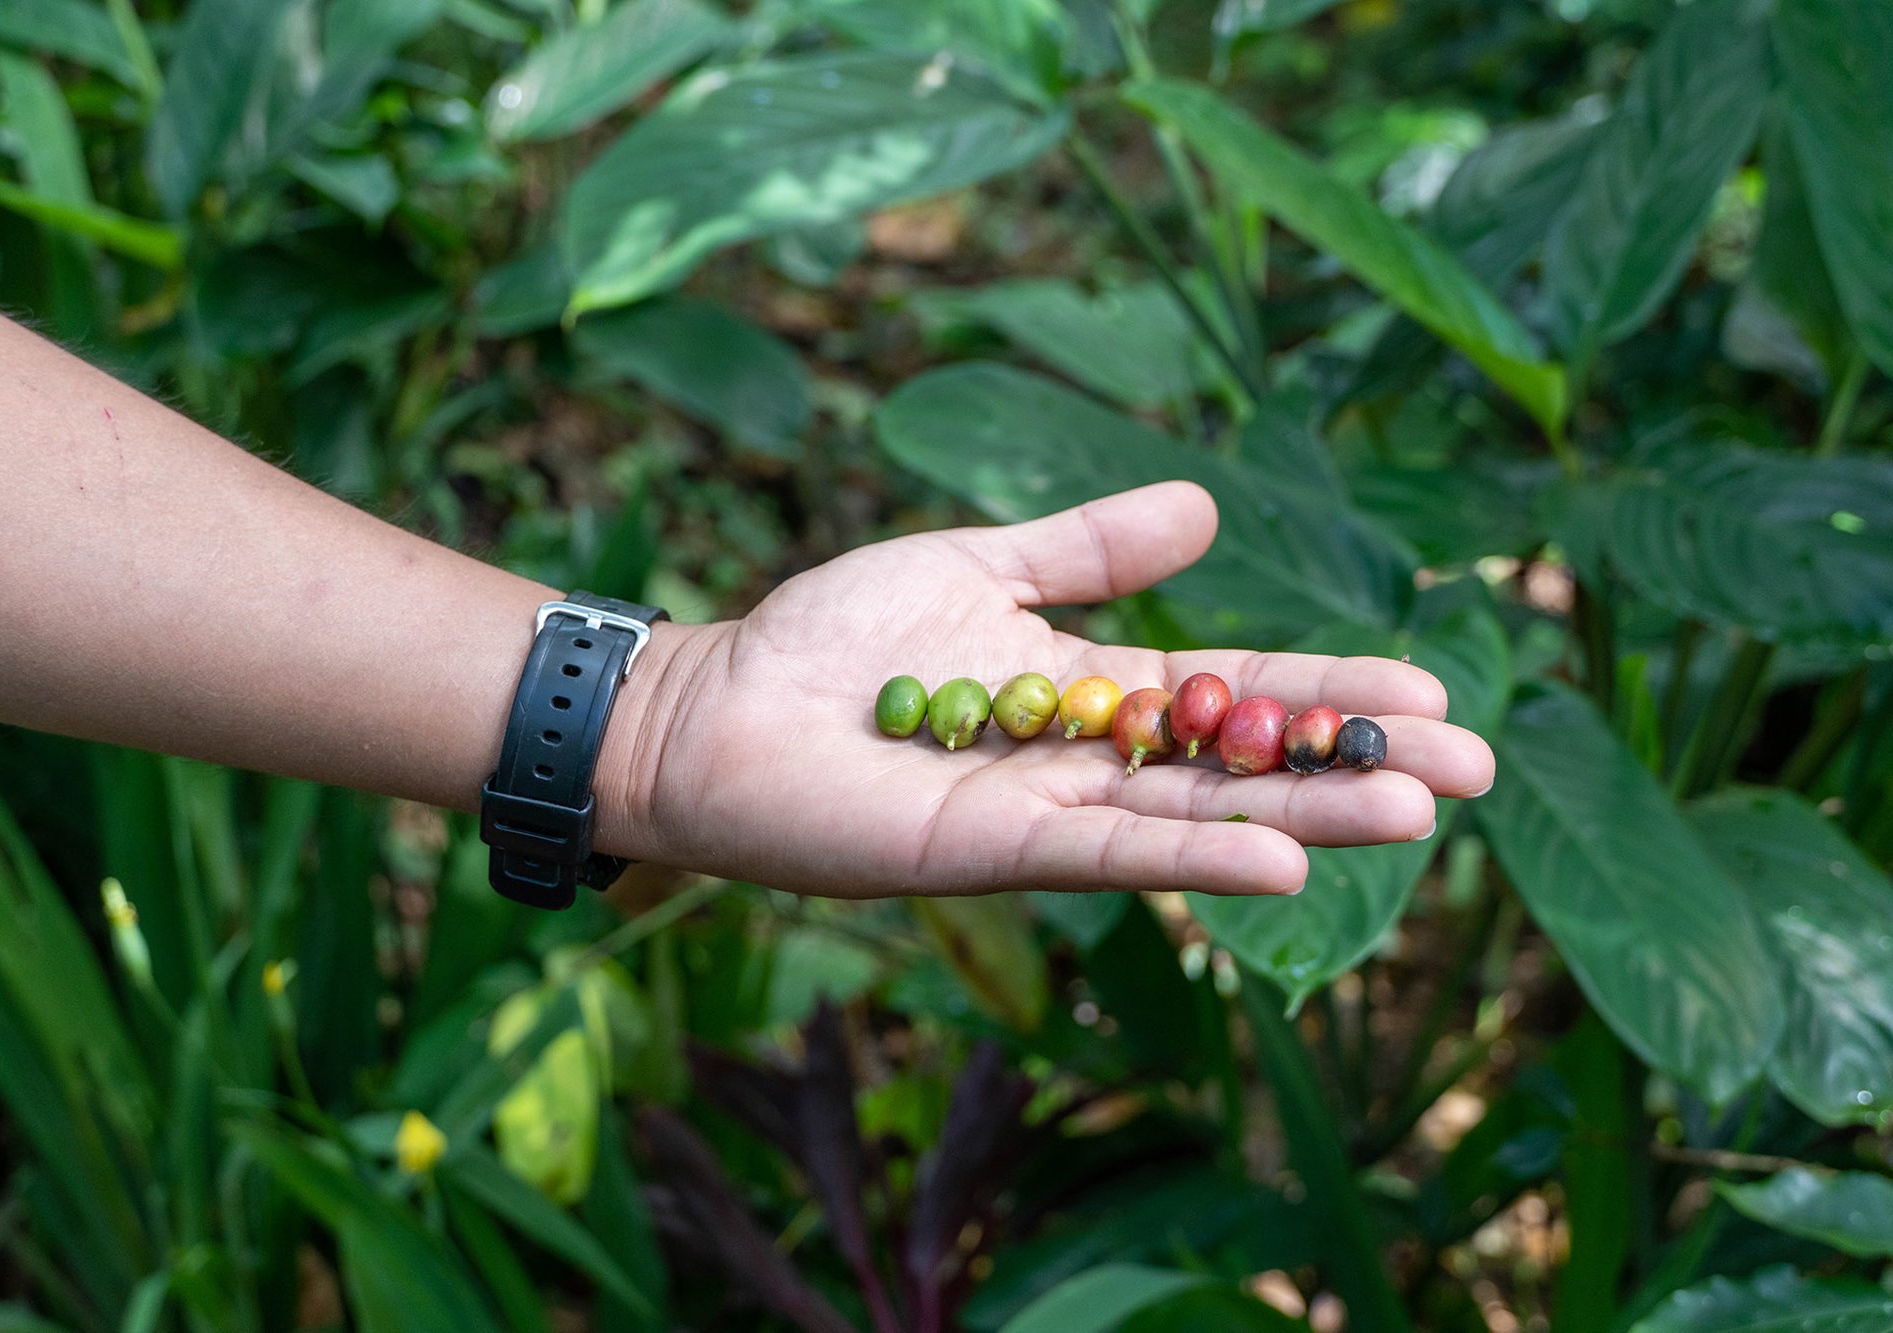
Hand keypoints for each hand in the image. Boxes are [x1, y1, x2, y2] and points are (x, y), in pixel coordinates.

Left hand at [600, 482, 1494, 897]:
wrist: (719, 702)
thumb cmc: (835, 637)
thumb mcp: (981, 565)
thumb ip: (1088, 548)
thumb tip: (1209, 506)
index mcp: (1091, 690)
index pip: (1236, 690)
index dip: (1328, 691)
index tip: (1431, 690)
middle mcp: (1085, 762)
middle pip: (1240, 766)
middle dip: (1353, 766)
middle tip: (1475, 770)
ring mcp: (1045, 812)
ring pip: (1194, 819)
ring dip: (1302, 818)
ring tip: (1415, 813)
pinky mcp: (991, 850)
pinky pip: (1105, 855)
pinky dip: (1190, 860)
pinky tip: (1278, 860)